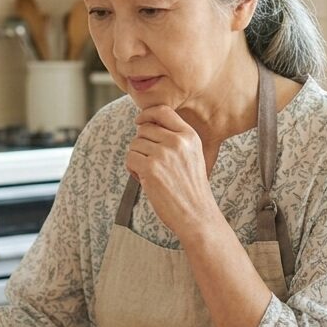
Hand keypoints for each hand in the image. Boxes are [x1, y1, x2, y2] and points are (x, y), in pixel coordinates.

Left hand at [125, 105, 219, 238]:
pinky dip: (131, 169)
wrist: (196, 214)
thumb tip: (145, 124)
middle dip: (141, 143)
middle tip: (149, 162)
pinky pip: (130, 158)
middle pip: (144, 128)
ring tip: (148, 174)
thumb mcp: (192, 156)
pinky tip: (143, 179)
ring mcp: (163, 154)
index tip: (139, 121)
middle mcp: (177, 141)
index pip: (163, 111)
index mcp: (189, 136)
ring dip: (136, 158)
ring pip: (135, 144)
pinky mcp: (151, 169)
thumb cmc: (191, 188)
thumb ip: (175, 139)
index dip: (147, 114)